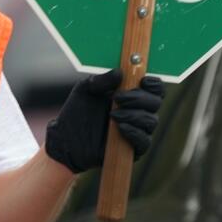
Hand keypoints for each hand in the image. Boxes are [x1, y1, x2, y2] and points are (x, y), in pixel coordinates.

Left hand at [44, 68, 165, 173]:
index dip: (154, 84)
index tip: (143, 81)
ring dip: (134, 115)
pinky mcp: (133, 149)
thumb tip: (120, 72)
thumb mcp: (85, 90)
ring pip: (151, 121)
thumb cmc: (77, 111)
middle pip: (155, 102)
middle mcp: (138, 111)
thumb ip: (102, 80)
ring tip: (112, 114)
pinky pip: (144, 141)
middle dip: (139, 98)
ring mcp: (137, 130)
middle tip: (118, 98)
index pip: (154, 88)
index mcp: (131, 94)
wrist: (66, 139)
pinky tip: (120, 127)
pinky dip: (134, 132)